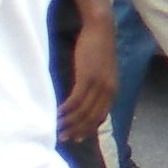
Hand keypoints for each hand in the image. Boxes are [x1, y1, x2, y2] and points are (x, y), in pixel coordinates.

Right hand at [60, 11, 116, 139]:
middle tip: (62, 139)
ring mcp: (99, 85)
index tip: (76, 139)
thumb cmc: (97, 48)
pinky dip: (65, 110)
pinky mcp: (88, 78)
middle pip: (91, 118)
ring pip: (83, 111)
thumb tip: (83, 99)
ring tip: (55, 129)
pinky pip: (76, 100)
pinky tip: (56, 114)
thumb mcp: (100, 71)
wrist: (101, 29)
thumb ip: (95, 86)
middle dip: (76, 131)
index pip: (100, 117)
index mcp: (112, 90)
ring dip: (68, 122)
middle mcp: (108, 90)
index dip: (88, 130)